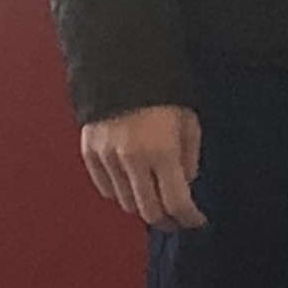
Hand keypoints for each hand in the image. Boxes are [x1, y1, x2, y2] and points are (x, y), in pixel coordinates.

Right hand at [80, 104, 203, 230]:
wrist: (121, 66)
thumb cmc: (162, 92)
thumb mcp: (189, 123)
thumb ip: (190, 158)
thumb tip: (186, 184)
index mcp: (162, 152)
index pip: (176, 202)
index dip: (190, 218)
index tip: (197, 221)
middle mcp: (132, 160)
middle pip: (149, 211)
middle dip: (167, 221)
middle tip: (177, 220)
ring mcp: (107, 158)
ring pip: (126, 203)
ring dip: (144, 207)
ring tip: (156, 202)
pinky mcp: (89, 153)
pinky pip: (105, 188)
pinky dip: (120, 194)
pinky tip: (133, 188)